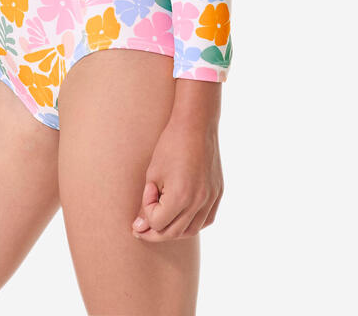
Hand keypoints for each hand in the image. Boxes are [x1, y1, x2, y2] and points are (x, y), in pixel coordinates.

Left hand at [131, 114, 223, 241]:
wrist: (196, 125)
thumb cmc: (170, 145)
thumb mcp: (153, 173)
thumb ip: (146, 204)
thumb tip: (140, 228)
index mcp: (180, 196)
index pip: (157, 222)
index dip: (146, 212)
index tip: (148, 191)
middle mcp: (198, 201)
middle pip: (173, 232)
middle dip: (154, 232)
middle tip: (142, 226)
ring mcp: (210, 198)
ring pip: (191, 230)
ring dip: (173, 231)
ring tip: (161, 221)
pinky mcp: (217, 193)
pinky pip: (206, 220)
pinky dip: (192, 223)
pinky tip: (182, 216)